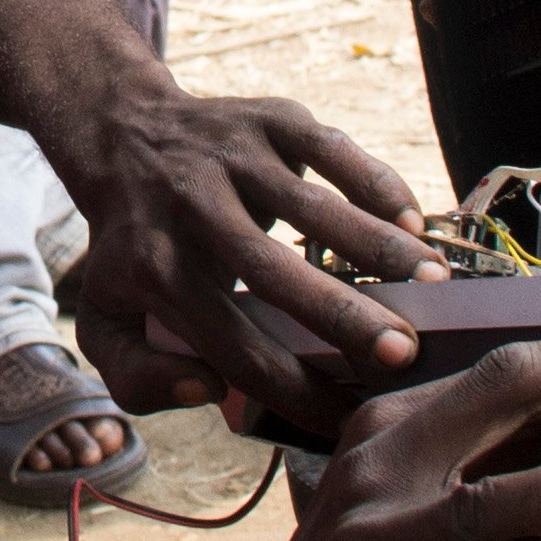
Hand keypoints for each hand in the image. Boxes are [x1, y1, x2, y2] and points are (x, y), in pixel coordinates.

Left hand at [57, 72, 446, 419]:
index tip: (351, 421)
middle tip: (405, 353)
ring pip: (310, 207)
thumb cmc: (134, 252)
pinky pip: (330, 150)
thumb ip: (139, 377)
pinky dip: (375, 183)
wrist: (125, 138)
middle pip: (272, 273)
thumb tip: (206, 390)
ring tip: (434, 285)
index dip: (296, 391)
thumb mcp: (105, 323)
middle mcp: (190, 211)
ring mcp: (231, 158)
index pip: (234, 347)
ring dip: (377, 247)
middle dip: (343, 316)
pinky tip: (413, 223)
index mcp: (155, 273)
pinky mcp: (267, 119)